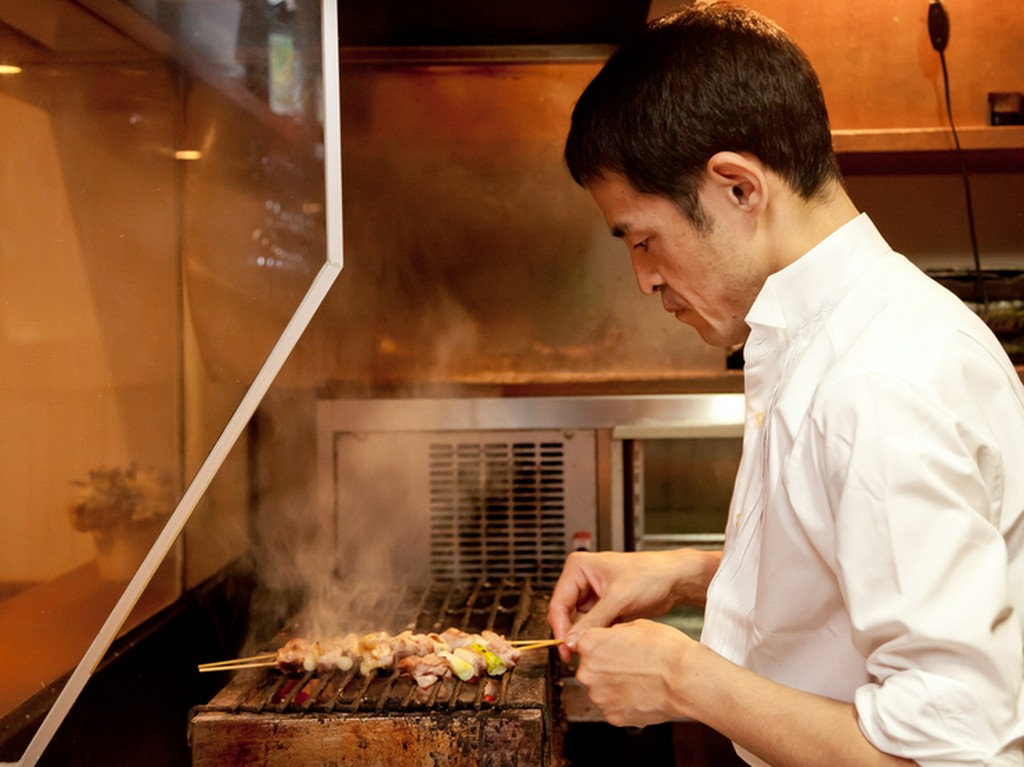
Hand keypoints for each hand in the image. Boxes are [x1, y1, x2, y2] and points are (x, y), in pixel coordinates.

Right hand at [548, 549, 718, 661]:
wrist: (675, 579)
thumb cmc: (650, 574)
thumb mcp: (617, 599)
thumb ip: (592, 621)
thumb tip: (572, 640)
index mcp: (579, 568)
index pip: (559, 603)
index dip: (560, 628)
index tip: (565, 647)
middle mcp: (583, 579)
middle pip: (567, 614)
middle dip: (574, 633)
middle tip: (576, 654)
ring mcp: (593, 594)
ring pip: (580, 622)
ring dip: (588, 635)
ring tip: (597, 646)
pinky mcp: (605, 606)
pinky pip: (594, 625)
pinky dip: (599, 634)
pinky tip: (607, 640)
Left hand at [574, 619, 695, 726]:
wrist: (684, 678)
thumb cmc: (665, 649)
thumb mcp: (635, 625)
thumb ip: (613, 633)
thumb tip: (609, 638)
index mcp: (590, 645)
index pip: (584, 644)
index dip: (601, 646)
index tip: (613, 649)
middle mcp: (587, 671)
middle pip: (590, 669)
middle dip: (605, 667)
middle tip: (630, 665)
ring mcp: (599, 696)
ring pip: (601, 689)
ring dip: (614, 686)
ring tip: (639, 680)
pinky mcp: (612, 716)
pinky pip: (613, 707)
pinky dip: (624, 703)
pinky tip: (641, 694)